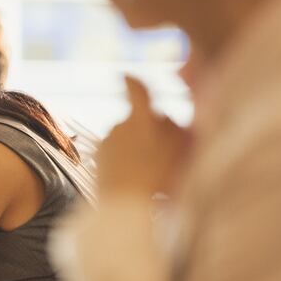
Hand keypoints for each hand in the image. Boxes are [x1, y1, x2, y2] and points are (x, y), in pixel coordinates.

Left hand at [97, 76, 190, 197]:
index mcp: (140, 119)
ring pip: (126, 138)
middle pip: (139, 121)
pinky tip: (135, 176)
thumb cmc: (159, 176)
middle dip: (151, 130)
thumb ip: (177, 128)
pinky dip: (124, 160)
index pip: (137, 90)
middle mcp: (119, 126)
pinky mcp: (98, 159)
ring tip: (151, 171)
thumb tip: (165, 119)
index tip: (126, 75)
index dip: (134, 82)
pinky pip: (115, 153)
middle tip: (167, 153)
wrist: (123, 205)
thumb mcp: (182, 149)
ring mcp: (106, 143)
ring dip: (137, 147)